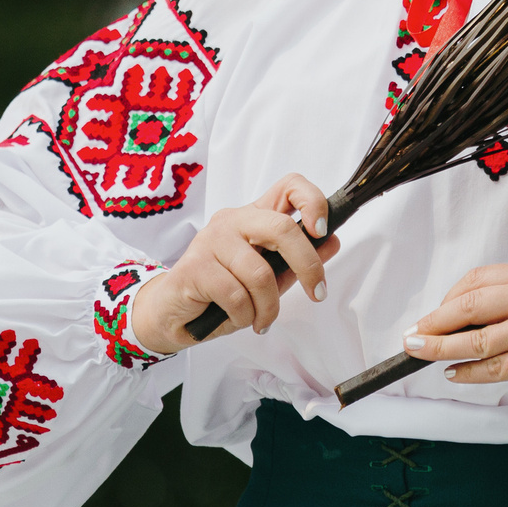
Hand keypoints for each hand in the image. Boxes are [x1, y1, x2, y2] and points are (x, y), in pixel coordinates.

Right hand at [129, 174, 340, 355]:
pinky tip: (239, 319)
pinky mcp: (195, 266)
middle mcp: (233, 220)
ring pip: (260, 273)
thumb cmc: (222, 293)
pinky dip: (245, 316)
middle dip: (307, 265)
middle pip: (282, 228)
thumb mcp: (269, 277)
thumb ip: (296, 261)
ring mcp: (211, 240)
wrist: (174, 314)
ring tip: (262, 319)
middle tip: (317, 292)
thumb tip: (333, 241)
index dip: (312, 201)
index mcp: (254, 217)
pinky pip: (236, 295)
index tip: (323, 230)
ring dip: (268, 307)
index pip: (289, 186)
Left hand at [404, 265, 507, 398]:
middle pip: (467, 305)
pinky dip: (467, 372)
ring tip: (418, 351)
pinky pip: (492, 368)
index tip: (437, 311)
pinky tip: (454, 373)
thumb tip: (478, 316)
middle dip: (433, 320)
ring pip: (473, 339)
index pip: (479, 279)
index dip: (450, 297)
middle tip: (412, 334)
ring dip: (438, 347)